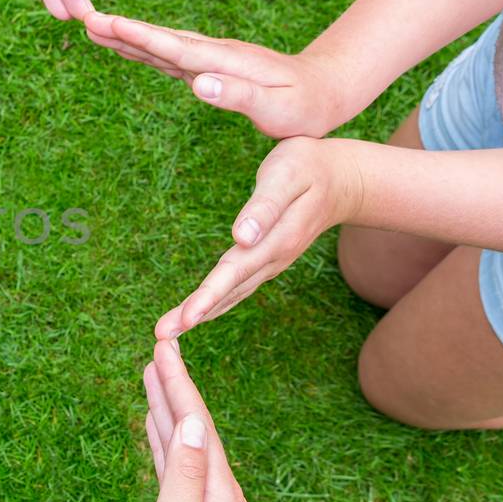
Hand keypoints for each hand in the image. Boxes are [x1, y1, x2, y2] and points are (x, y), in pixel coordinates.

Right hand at [83, 13, 354, 138]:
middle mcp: (213, 54)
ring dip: (128, 37)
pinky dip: (145, 48)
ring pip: (161, 45)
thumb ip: (239, 96)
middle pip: (159, 40)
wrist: (326, 90)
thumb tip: (197, 84)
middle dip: (121, 30)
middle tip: (84, 19)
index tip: (106, 23)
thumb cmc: (304, 107)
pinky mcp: (211, 67)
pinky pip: (170, 56)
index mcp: (224, 62)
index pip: (173, 48)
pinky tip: (129, 46)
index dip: (138, 37)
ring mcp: (211, 58)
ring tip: (94, 27)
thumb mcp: (277, 109)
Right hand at [130, 339, 248, 501]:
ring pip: (186, 443)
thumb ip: (186, 475)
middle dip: (174, 385)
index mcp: (219, 493)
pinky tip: (155, 428)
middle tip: (158, 345)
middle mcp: (220, 495)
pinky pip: (178, 467)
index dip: (178, 383)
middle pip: (195, 426)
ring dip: (169, 408)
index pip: (198, 422)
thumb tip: (197, 421)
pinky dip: (166, 440)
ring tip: (152, 376)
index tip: (162, 345)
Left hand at [156, 136, 364, 339]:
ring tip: (167, 331)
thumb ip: (265, 206)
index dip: (209, 295)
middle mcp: (273, 259)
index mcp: (276, 240)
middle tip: (161, 334)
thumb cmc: (309, 167)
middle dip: (194, 314)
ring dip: (200, 314)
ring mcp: (270, 264)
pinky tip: (195, 316)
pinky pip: (236, 288)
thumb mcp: (287, 175)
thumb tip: (241, 237)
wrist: (342, 180)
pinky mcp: (265, 262)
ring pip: (230, 294)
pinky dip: (214, 304)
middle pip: (228, 291)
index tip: (185, 319)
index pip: (235, 272)